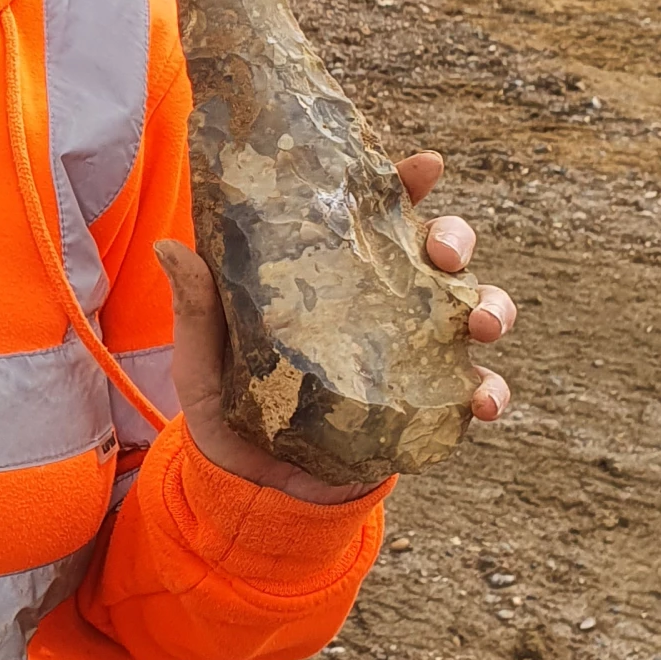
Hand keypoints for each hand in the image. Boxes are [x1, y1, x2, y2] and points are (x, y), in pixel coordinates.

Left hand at [155, 150, 515, 506]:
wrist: (249, 493)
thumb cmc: (228, 410)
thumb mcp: (203, 360)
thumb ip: (197, 309)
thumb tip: (169, 248)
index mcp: (332, 274)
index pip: (374, 215)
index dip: (405, 184)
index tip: (425, 166)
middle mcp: (380, 304)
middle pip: (437, 253)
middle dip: (456, 239)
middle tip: (443, 250)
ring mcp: (410, 354)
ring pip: (471, 311)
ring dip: (491, 306)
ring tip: (481, 321)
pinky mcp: (423, 408)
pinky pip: (471, 392)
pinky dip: (489, 391)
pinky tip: (483, 399)